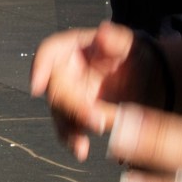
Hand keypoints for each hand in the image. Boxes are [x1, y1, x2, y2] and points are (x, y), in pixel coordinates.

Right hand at [31, 22, 160, 159]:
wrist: (144, 77)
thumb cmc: (132, 54)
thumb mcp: (129, 44)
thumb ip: (116, 39)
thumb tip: (104, 31)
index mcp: (71, 48)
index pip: (48, 53)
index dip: (39, 67)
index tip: (38, 87)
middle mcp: (63, 72)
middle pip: (55, 90)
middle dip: (72, 107)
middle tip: (97, 120)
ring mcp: (68, 96)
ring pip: (59, 114)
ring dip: (69, 130)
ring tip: (82, 146)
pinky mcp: (75, 116)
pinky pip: (68, 129)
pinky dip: (73, 141)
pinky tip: (82, 151)